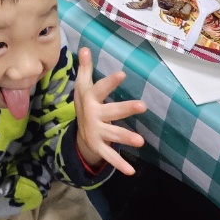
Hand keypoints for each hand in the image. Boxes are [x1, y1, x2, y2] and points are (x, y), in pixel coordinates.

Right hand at [74, 47, 146, 174]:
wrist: (76, 132)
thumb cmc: (86, 103)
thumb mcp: (83, 86)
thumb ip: (85, 68)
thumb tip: (85, 48)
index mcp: (90, 99)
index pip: (101, 88)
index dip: (111, 82)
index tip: (123, 75)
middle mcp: (93, 115)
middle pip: (111, 112)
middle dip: (126, 109)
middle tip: (143, 106)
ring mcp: (96, 132)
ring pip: (113, 134)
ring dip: (126, 138)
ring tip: (141, 142)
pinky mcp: (99, 147)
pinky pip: (109, 156)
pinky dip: (119, 164)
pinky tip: (132, 171)